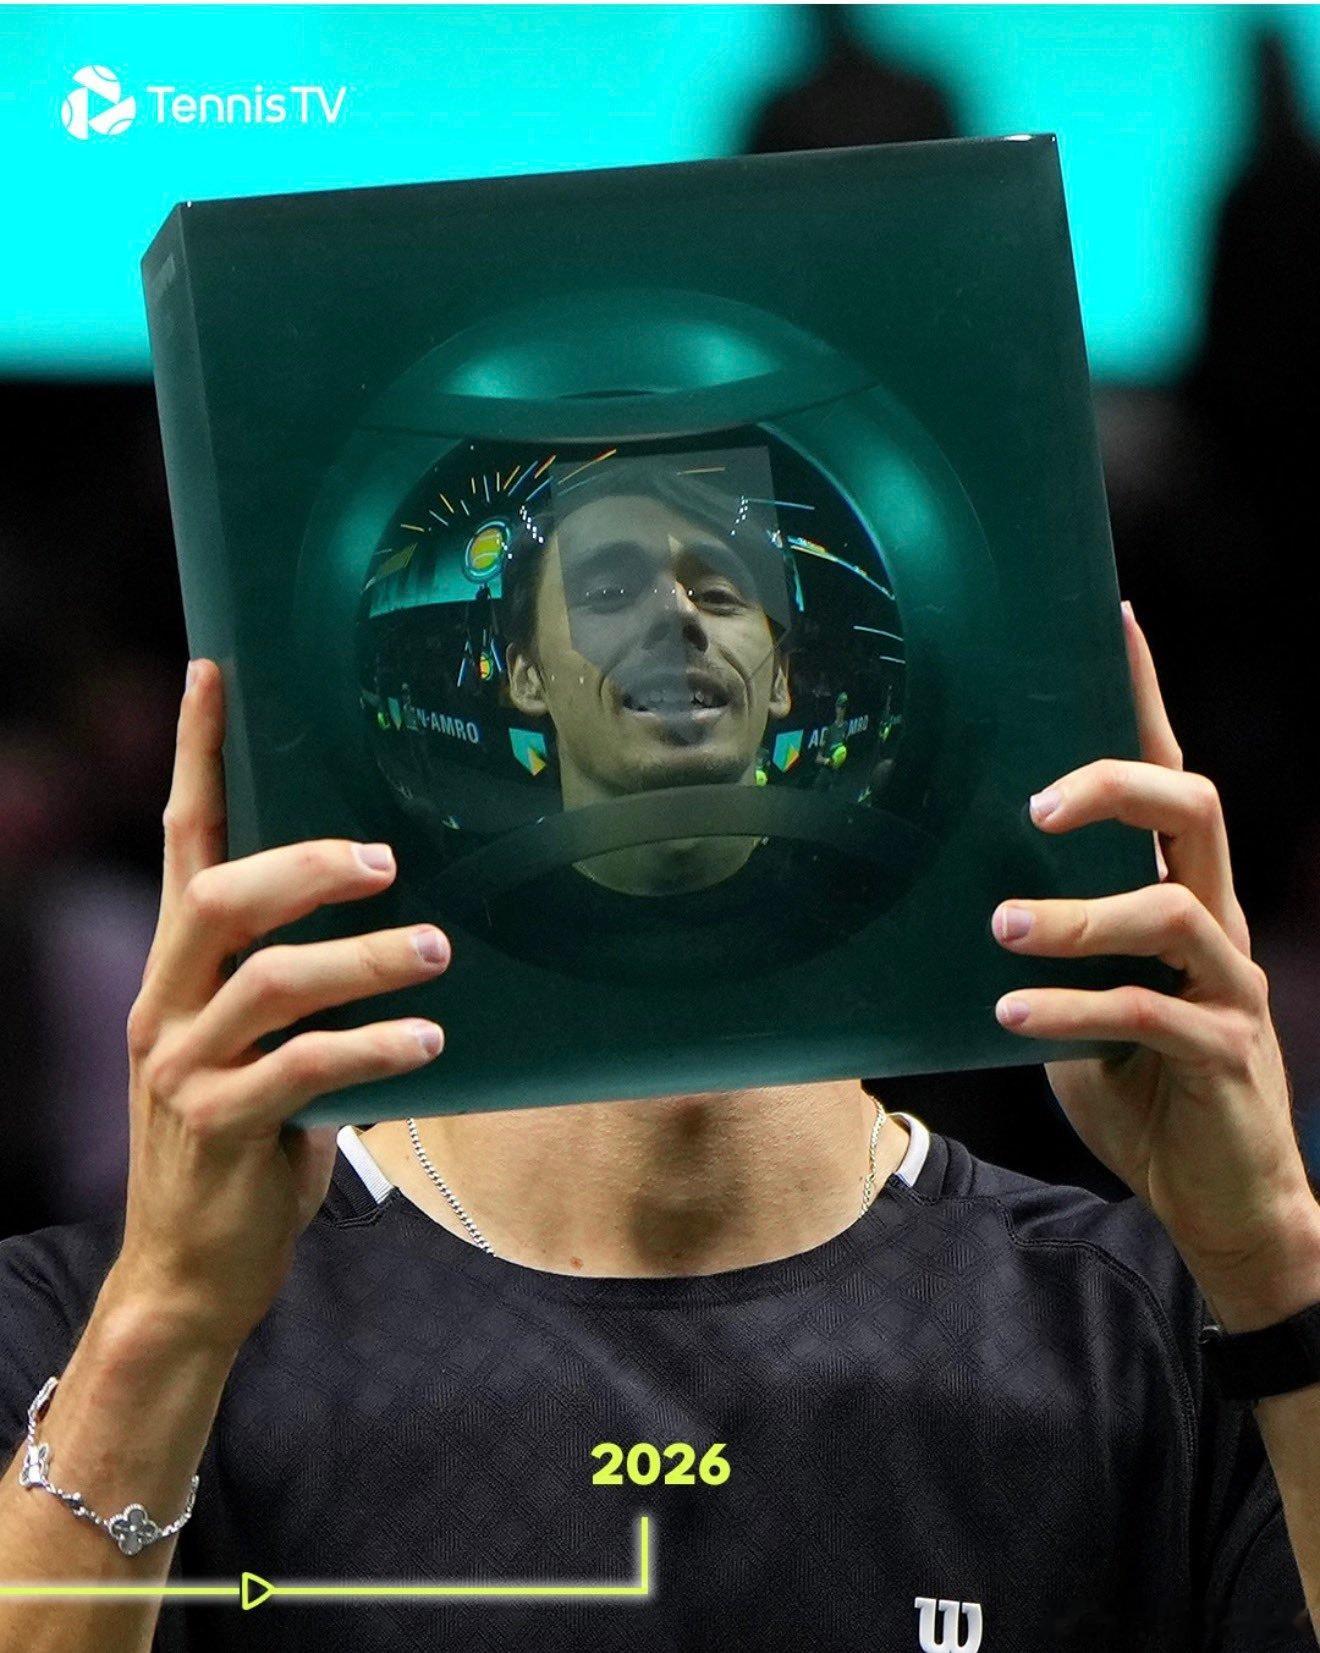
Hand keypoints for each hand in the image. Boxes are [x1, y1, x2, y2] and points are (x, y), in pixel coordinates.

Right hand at [107, 659, 450, 1350]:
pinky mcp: (214, 1129)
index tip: (215, 673)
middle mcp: (165, 1005)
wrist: (191, 1273)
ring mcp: (180, 1068)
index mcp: (178, 971)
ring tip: (435, 951)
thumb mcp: (266, 1049)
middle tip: (387, 859)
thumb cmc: (247, 1146)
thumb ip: (302, 988)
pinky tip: (427, 1043)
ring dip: (361, 959)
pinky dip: (369, 1047)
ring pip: (266, 981)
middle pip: (216, 894)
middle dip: (304, 864)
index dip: (195, 755)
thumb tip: (404, 918)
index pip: (183, 840)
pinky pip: (297, 1069)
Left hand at [989, 603, 1319, 1324]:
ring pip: (1170, 909)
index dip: (1146, 699)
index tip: (1114, 621)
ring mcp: (1228, 984)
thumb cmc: (1137, 1087)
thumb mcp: (1074, 1000)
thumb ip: (1042, 947)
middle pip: (1198, 808)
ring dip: (1076, 916)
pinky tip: (1010, 1015)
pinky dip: (1072, 1008)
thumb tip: (954, 896)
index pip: (1168, 779)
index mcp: (1178, 894)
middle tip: (1036, 809)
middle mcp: (1214, 922)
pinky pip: (1149, 1012)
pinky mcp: (1222, 1050)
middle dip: (1117, 785)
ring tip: (1001, 932)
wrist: (1213, 1197)